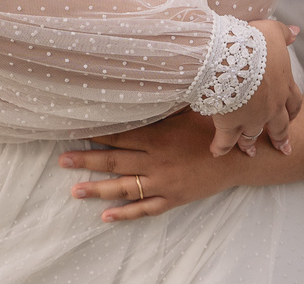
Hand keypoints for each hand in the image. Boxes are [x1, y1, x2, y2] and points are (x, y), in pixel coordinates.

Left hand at [60, 110, 242, 221]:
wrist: (240, 157)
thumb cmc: (215, 129)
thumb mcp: (191, 110)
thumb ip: (166, 105)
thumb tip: (148, 87)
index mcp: (160, 136)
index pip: (121, 135)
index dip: (97, 133)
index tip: (76, 130)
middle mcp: (157, 160)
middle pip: (115, 160)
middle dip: (87, 160)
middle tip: (63, 160)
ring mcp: (164, 181)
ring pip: (125, 187)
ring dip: (98, 189)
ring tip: (75, 191)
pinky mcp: (173, 197)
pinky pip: (145, 208)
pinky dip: (125, 214)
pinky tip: (106, 216)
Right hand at [207, 20, 300, 157]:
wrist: (231, 58)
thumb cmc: (254, 43)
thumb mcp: (273, 32)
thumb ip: (285, 34)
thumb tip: (297, 32)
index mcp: (283, 84)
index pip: (294, 102)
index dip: (292, 111)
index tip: (292, 118)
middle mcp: (272, 106)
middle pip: (279, 126)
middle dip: (280, 137)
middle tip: (283, 149)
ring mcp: (251, 118)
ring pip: (253, 136)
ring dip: (250, 145)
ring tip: (249, 153)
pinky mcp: (230, 124)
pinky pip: (225, 141)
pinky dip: (221, 148)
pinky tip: (216, 153)